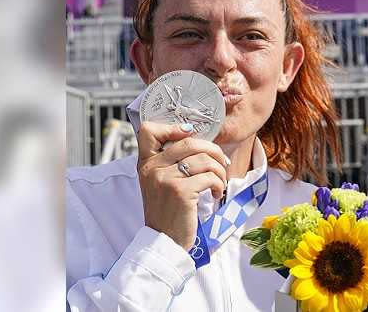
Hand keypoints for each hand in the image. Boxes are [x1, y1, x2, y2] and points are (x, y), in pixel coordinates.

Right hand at [136, 122, 228, 249]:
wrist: (163, 241)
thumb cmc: (167, 211)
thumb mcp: (159, 183)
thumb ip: (169, 162)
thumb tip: (195, 138)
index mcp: (145, 163)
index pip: (149, 130)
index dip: (173, 127)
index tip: (191, 136)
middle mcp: (152, 168)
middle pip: (190, 142)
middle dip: (213, 151)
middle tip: (222, 163)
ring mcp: (165, 179)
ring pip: (204, 159)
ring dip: (220, 170)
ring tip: (219, 183)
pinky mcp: (180, 192)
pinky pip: (209, 177)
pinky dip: (219, 184)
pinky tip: (216, 194)